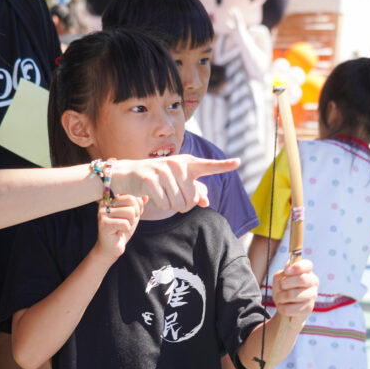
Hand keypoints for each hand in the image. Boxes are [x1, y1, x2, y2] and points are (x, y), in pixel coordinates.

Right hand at [94, 194, 143, 260]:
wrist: (111, 247)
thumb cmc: (121, 230)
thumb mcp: (133, 216)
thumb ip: (138, 205)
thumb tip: (145, 197)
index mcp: (110, 198)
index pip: (131, 195)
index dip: (137, 206)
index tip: (130, 216)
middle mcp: (104, 203)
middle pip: (131, 201)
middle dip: (135, 214)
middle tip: (127, 222)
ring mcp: (103, 213)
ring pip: (130, 212)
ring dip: (130, 223)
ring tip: (122, 227)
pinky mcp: (104, 224)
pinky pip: (125, 224)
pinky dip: (126, 230)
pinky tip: (118, 232)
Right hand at [112, 155, 239, 212]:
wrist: (130, 174)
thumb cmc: (159, 179)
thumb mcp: (178, 182)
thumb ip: (195, 191)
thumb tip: (206, 201)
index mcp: (188, 164)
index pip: (208, 166)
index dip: (224, 165)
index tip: (238, 162)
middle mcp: (178, 165)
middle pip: (192, 200)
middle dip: (183, 206)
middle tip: (173, 197)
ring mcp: (163, 171)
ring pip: (178, 204)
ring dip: (170, 206)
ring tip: (163, 194)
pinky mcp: (151, 180)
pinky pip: (164, 204)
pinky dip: (160, 205)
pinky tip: (154, 195)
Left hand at [271, 259, 317, 321]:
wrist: (285, 307)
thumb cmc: (283, 289)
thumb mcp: (280, 277)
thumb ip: (284, 272)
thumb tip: (289, 267)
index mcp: (307, 272)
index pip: (307, 265)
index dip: (297, 267)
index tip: (286, 271)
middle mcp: (313, 283)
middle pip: (302, 279)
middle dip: (285, 283)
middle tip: (282, 286)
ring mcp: (312, 296)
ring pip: (292, 295)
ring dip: (280, 297)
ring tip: (280, 298)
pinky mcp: (308, 309)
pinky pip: (289, 308)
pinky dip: (281, 307)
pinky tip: (284, 306)